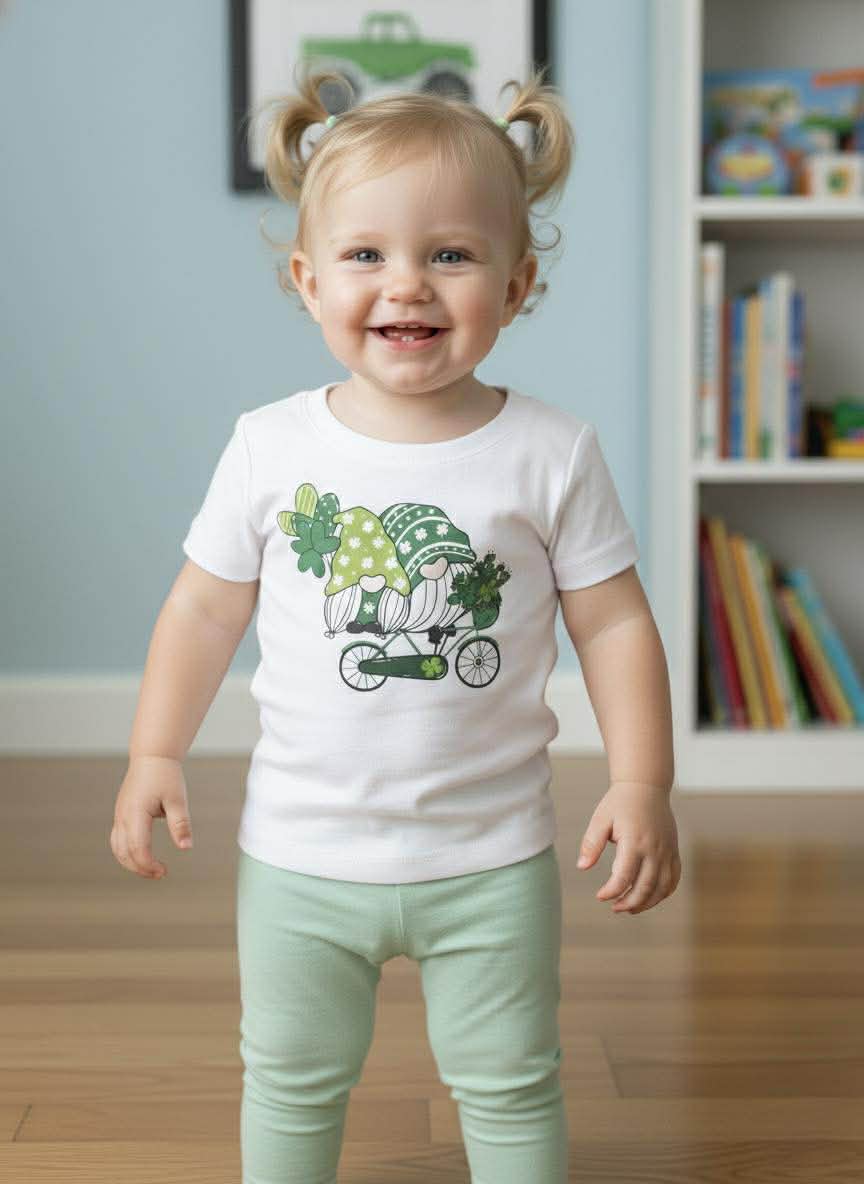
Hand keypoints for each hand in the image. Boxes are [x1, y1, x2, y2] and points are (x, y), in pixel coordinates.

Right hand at [110, 755, 193, 879]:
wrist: (152, 757)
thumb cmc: (165, 775)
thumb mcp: (178, 799)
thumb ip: (180, 823)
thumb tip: (186, 847)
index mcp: (136, 813)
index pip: (138, 848)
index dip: (149, 864)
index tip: (164, 871)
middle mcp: (123, 816)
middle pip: (124, 853)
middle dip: (140, 868)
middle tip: (160, 874)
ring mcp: (119, 816)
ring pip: (117, 848)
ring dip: (131, 863)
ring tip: (151, 869)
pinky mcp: (121, 814)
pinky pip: (117, 840)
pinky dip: (126, 853)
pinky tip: (142, 855)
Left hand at [576, 781, 680, 913]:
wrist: (646, 786)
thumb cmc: (620, 803)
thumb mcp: (600, 820)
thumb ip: (592, 844)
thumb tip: (582, 867)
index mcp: (634, 842)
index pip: (623, 877)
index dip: (611, 892)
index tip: (600, 896)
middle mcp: (654, 849)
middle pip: (645, 888)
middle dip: (629, 903)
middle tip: (614, 908)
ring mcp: (667, 851)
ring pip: (662, 888)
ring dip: (647, 903)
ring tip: (630, 907)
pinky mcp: (674, 851)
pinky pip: (674, 879)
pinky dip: (664, 893)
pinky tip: (650, 897)